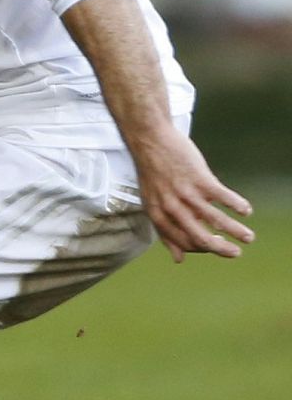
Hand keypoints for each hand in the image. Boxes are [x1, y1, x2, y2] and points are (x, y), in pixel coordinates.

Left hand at [134, 127, 253, 260]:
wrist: (150, 139)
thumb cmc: (153, 173)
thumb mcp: (152, 203)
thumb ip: (165, 231)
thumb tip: (178, 259)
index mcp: (158, 215)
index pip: (183, 243)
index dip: (201, 249)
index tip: (215, 247)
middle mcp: (171, 207)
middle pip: (201, 238)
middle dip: (222, 250)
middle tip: (236, 253)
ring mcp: (186, 193)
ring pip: (216, 220)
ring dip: (236, 231)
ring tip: (248, 237)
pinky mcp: (199, 178)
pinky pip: (223, 197)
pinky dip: (237, 206)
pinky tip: (246, 210)